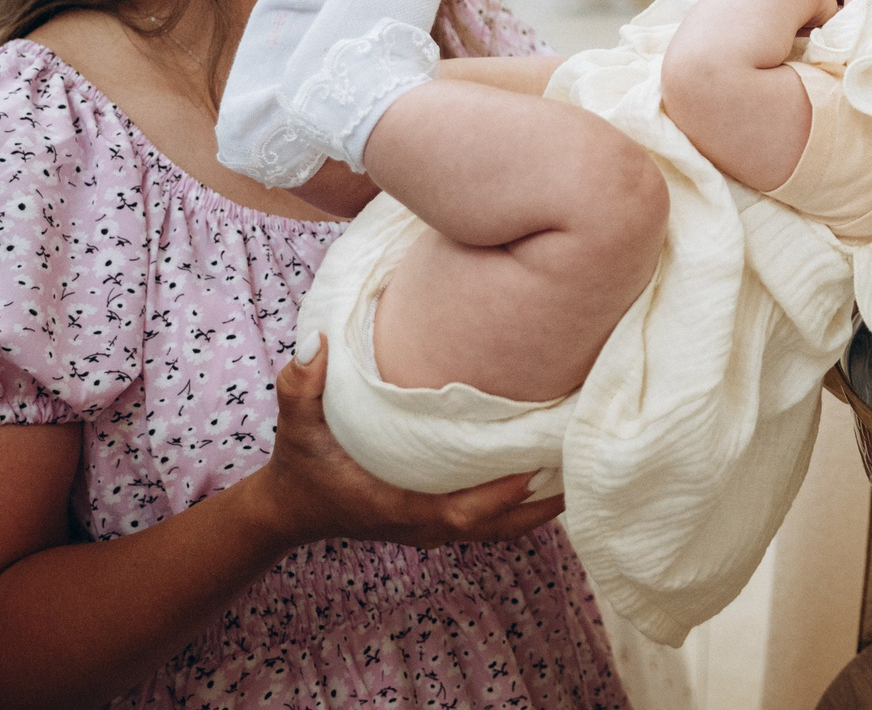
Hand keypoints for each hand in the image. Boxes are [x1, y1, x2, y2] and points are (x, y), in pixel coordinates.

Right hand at [248, 338, 565, 551]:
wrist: (290, 508)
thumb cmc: (299, 464)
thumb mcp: (294, 424)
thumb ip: (300, 385)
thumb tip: (314, 342)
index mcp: (394, 506)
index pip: (456, 513)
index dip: (496, 497)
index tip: (534, 471)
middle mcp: (420, 524)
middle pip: (493, 528)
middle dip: (538, 507)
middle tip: (581, 465)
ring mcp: (429, 527)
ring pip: (496, 528)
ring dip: (537, 507)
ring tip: (579, 467)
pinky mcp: (435, 519)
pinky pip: (488, 521)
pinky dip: (520, 505)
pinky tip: (547, 473)